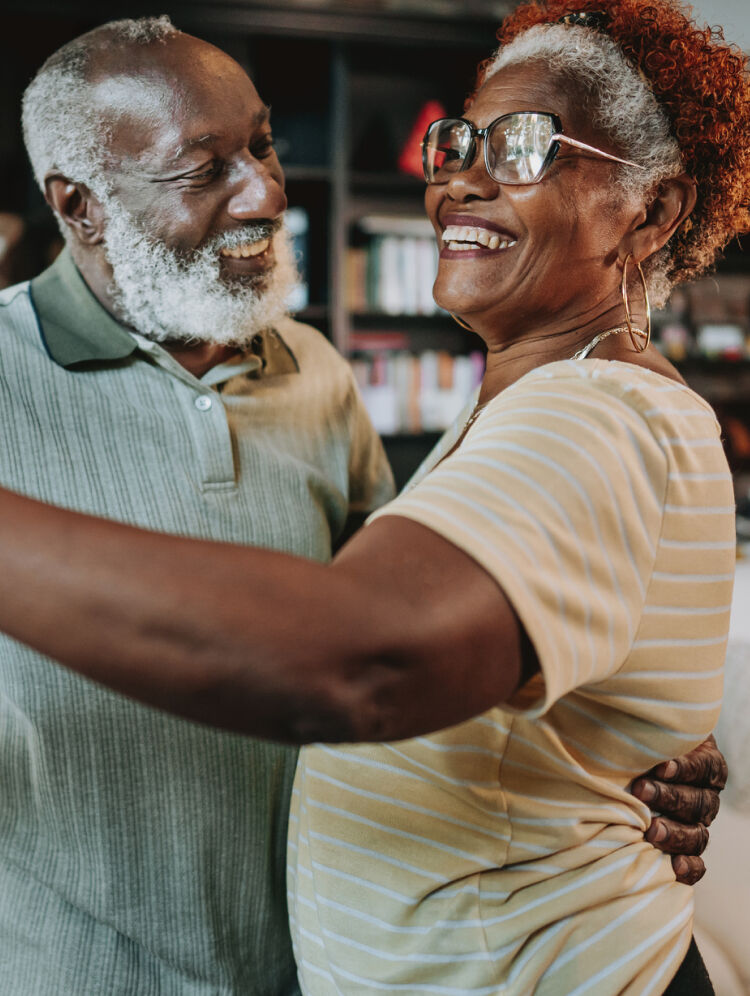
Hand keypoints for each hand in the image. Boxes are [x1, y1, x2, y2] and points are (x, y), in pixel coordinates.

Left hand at [631, 735, 727, 884]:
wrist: (628, 765)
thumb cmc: (637, 740)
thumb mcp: (647, 726)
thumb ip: (647, 724)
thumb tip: (626, 707)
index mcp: (705, 764)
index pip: (705, 768)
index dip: (685, 768)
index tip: (660, 766)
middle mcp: (705, 796)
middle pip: (698, 802)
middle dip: (670, 798)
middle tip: (641, 792)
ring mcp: (697, 825)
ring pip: (698, 834)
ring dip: (675, 833)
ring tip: (650, 831)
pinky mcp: (686, 849)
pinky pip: (698, 865)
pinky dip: (690, 868)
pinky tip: (675, 867)